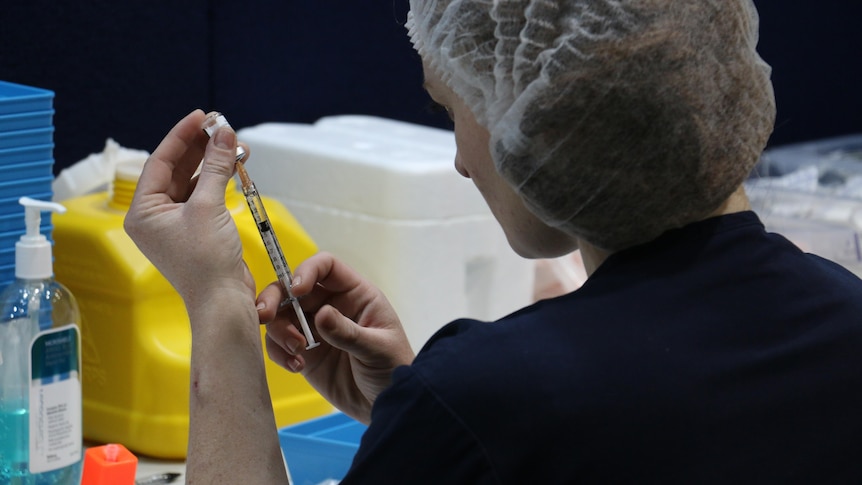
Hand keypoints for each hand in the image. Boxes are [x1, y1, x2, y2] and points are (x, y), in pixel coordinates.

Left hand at [124, 109, 254, 308]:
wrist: (223, 301)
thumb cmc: (206, 262)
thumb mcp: (209, 207)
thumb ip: (217, 168)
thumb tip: (225, 135)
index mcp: (144, 211)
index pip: (160, 161)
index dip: (182, 136)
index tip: (202, 117)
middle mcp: (156, 216)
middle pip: (177, 169)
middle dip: (201, 147)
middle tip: (222, 126)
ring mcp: (177, 224)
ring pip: (194, 181)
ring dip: (215, 163)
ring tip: (236, 144)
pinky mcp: (197, 230)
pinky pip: (206, 196)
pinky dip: (220, 180)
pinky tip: (235, 166)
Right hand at [258, 252, 414, 423]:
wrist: (386, 404)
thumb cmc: (393, 369)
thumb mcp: (377, 349)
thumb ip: (349, 333)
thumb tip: (321, 314)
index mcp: (354, 294)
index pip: (326, 267)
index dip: (307, 271)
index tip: (295, 290)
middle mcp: (331, 306)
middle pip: (293, 288)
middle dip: (274, 298)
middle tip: (265, 316)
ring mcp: (314, 329)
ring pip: (281, 316)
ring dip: (278, 330)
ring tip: (296, 351)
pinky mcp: (304, 353)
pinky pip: (279, 344)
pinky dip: (280, 353)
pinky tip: (296, 366)